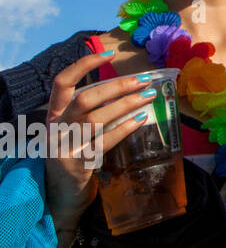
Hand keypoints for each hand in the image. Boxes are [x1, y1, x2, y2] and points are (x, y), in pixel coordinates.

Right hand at [43, 53, 153, 227]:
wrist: (61, 193)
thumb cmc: (75, 152)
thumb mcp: (74, 128)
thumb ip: (90, 109)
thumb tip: (128, 86)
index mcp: (54, 115)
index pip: (61, 82)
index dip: (83, 65)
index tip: (108, 54)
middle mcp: (56, 128)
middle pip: (85, 99)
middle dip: (117, 87)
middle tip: (144, 81)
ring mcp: (64, 147)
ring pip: (96, 119)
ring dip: (126, 105)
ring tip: (149, 97)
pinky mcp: (77, 165)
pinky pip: (104, 142)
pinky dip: (124, 128)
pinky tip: (141, 119)